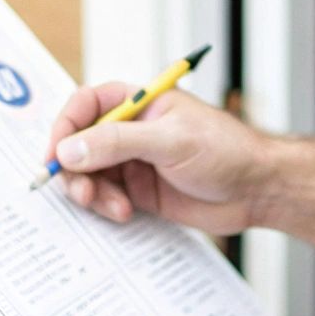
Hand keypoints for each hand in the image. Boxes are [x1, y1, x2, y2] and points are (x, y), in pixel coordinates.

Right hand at [46, 82, 273, 234]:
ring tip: (111, 206)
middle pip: (80, 144)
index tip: (56, 153)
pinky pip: (106, 197)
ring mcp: (134, 161)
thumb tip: (70, 149)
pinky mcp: (139, 191)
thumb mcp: (170, 141)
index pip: (86, 105)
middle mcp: (131, 130)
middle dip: (75, 168)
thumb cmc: (226, 150)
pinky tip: (124, 212)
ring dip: (91, 191)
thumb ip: (117, 143)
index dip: (66, 126)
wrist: (258, 190)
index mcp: (139, 102)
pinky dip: (105, 207)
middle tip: (83, 190)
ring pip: (89, 174)